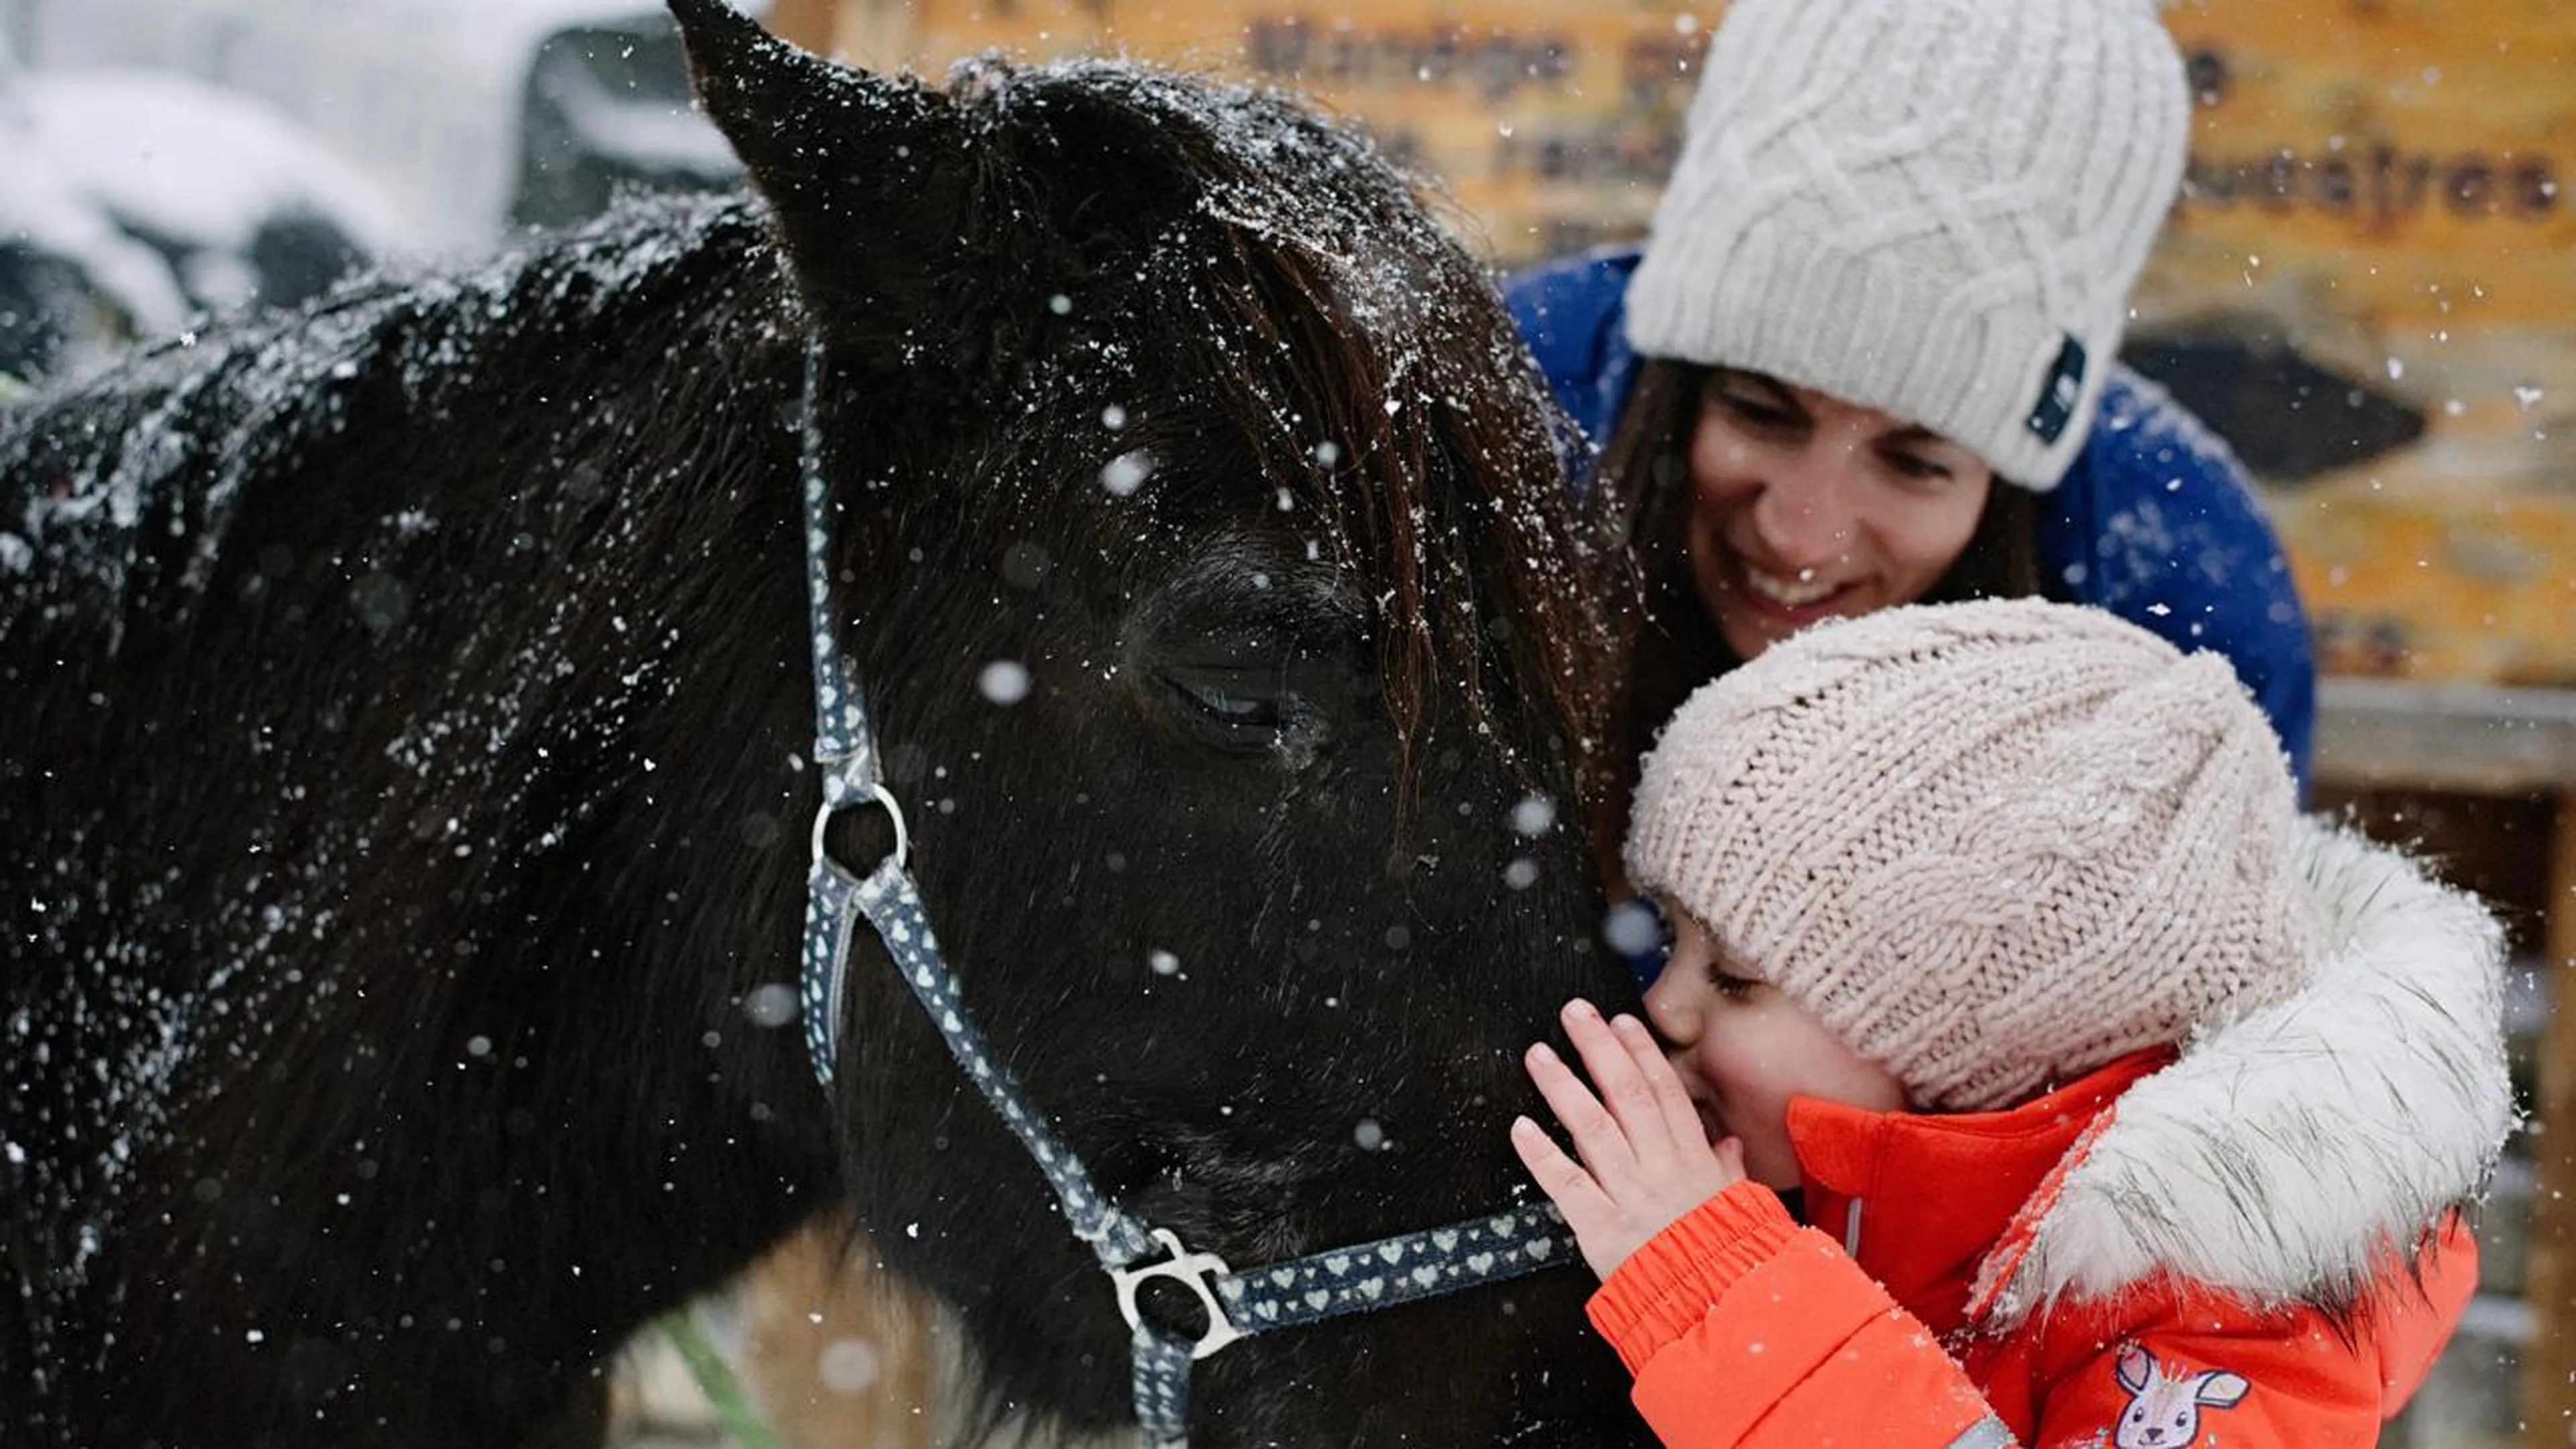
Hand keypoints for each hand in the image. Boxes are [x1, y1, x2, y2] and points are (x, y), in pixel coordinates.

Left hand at [1510, 998, 1744, 1278]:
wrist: (1714, 1308)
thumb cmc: (1725, 1259)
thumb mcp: (1737, 1207)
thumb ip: (1726, 1171)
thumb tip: (1726, 1142)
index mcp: (1692, 1161)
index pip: (1665, 1093)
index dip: (1642, 1052)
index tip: (1621, 1021)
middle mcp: (1659, 1169)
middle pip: (1626, 1095)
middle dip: (1599, 1049)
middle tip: (1573, 1013)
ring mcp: (1629, 1195)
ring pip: (1592, 1128)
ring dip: (1563, 1087)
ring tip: (1539, 1055)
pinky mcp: (1600, 1227)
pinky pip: (1566, 1184)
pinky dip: (1541, 1155)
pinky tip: (1520, 1127)